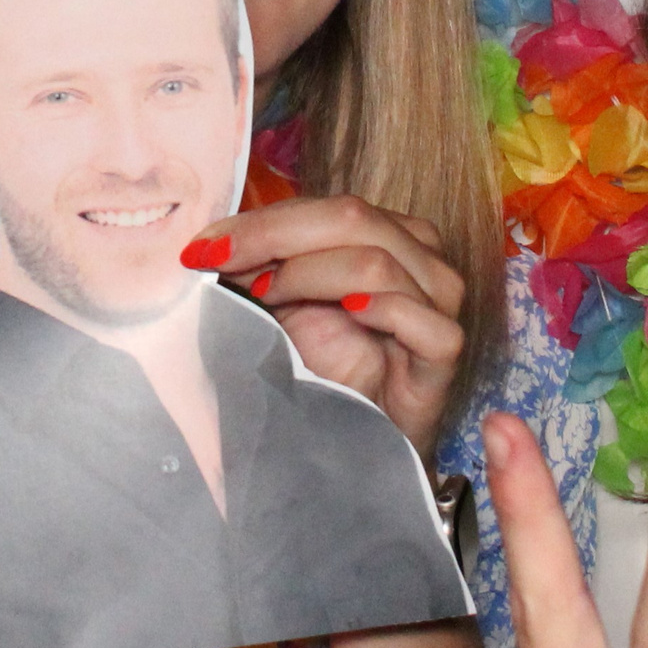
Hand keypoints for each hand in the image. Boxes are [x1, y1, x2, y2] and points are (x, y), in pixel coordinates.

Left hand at [187, 195, 467, 454]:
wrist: (357, 440)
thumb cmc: (323, 367)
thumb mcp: (282, 301)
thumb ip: (260, 261)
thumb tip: (207, 238)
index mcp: (386, 231)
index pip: (325, 206)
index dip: (261, 222)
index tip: (202, 246)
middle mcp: (420, 256)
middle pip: (351, 218)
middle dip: (273, 237)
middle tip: (219, 261)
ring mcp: (439, 301)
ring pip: (377, 262)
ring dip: (310, 273)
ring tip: (265, 295)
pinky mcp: (445, 352)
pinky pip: (420, 319)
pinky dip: (381, 309)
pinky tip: (347, 311)